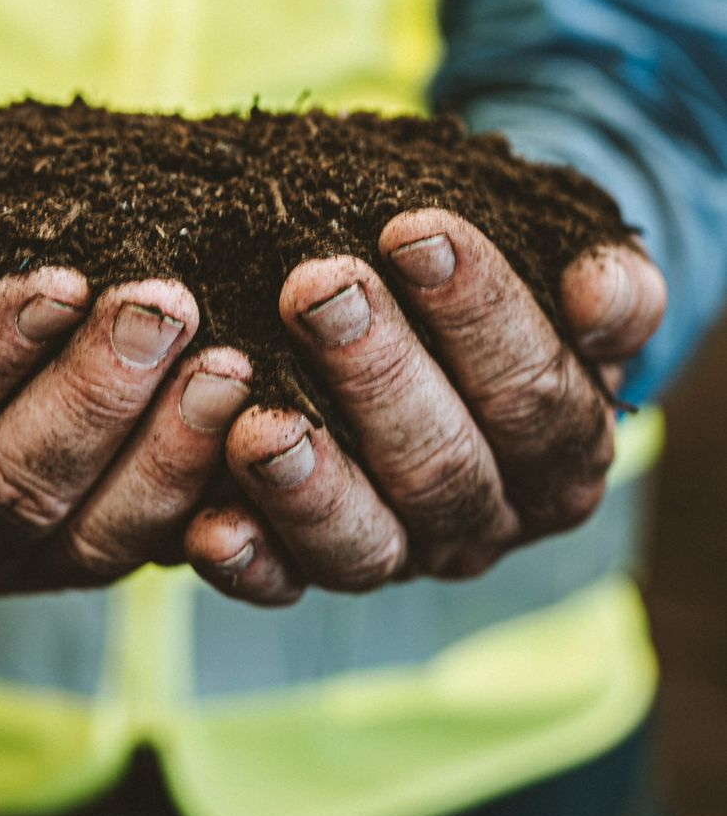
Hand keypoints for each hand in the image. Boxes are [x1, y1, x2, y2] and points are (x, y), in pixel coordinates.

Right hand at [0, 244, 250, 598]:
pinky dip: (212, 500)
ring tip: (228, 365)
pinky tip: (260, 434)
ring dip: (171, 450)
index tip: (59, 281)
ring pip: (98, 536)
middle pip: (13, 488)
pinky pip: (157, 549)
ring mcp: (20, 565)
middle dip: (95, 396)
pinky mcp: (94, 560)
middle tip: (165, 307)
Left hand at [185, 210, 665, 605]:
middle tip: (316, 286)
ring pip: (367, 542)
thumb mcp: (566, 273)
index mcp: (564, 447)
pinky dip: (249, 562)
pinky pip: (285, 585)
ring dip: (311, 484)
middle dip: (377, 371)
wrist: (447, 322)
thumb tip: (600, 291)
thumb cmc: (501, 286)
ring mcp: (404, 552)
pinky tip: (205, 527)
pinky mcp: (317, 569)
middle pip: (443, 464)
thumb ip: (609, 289)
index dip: (478, 312)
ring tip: (258, 422)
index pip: (532, 388)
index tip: (413, 231)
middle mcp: (489, 514)